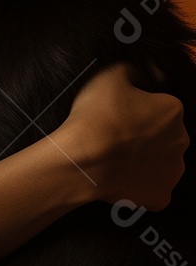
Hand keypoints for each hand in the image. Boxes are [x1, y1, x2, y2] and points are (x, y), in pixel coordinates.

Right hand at [58, 61, 188, 209]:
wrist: (84, 159)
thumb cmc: (96, 117)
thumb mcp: (108, 75)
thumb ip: (130, 69)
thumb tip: (139, 72)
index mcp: (172, 110)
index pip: (160, 104)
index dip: (136, 106)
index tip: (118, 111)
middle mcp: (181, 141)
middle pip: (164, 134)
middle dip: (145, 134)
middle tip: (116, 133)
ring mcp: (172, 172)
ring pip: (161, 162)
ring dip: (145, 159)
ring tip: (115, 156)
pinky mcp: (160, 196)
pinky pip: (151, 188)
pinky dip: (139, 184)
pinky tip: (119, 176)